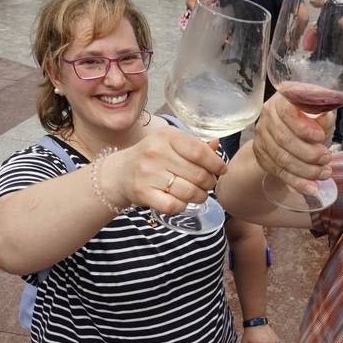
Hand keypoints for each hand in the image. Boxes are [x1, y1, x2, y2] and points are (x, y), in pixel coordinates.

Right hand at [108, 126, 227, 214]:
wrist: (121, 172)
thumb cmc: (152, 156)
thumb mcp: (171, 143)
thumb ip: (195, 145)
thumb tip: (217, 145)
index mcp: (167, 136)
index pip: (199, 152)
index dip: (216, 163)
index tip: (221, 170)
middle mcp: (156, 153)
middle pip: (197, 174)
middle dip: (209, 182)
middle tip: (209, 184)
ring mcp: (148, 173)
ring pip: (189, 192)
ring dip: (200, 196)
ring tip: (199, 194)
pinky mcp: (143, 193)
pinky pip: (174, 205)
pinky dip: (183, 206)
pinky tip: (182, 201)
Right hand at [252, 94, 334, 197]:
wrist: (295, 133)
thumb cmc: (312, 120)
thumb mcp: (322, 114)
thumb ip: (323, 115)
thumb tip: (324, 118)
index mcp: (282, 100)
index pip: (287, 112)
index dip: (303, 127)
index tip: (320, 137)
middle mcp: (268, 116)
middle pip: (284, 139)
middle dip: (309, 153)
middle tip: (327, 158)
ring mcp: (262, 137)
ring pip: (281, 158)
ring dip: (306, 170)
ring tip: (325, 173)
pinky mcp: (262, 156)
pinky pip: (279, 172)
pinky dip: (297, 182)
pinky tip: (311, 188)